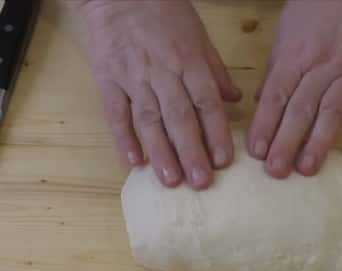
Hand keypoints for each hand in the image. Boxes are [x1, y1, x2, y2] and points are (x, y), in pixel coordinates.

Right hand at [81, 0, 241, 189]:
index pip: (206, 102)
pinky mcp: (107, 80)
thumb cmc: (163, 10)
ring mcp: (133, 77)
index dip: (215, 133)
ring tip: (171, 180)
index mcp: (189, 60)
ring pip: (149, 120)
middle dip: (191, 152)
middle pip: (179, 117)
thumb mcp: (198, 34)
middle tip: (201, 182)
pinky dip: (123, 138)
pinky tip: (133, 161)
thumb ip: (215, 70)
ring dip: (161, 152)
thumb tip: (234, 100)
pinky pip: (116, 112)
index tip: (223, 161)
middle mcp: (162, 72)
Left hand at [248, 0, 341, 177]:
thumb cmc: (316, 10)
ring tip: (307, 169)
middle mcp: (321, 66)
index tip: (256, 152)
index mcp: (295, 56)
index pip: (275, 96)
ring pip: (332, 110)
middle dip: (286, 142)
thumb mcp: (286, 34)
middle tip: (276, 172)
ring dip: (319, 142)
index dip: (264, 125)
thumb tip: (262, 104)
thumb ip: (275, 71)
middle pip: (301, 109)